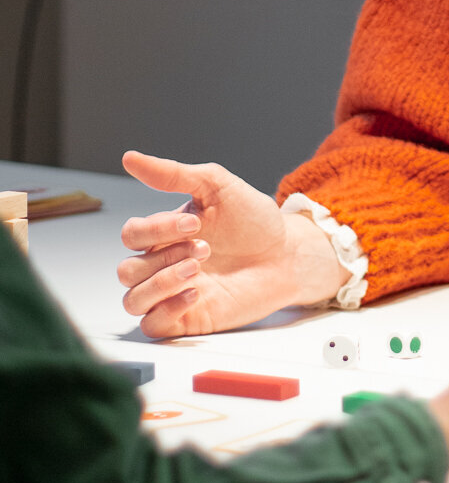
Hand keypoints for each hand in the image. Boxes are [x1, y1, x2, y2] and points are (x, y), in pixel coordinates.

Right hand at [117, 151, 344, 337]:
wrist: (287, 253)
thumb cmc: (254, 220)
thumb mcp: (216, 186)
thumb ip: (172, 174)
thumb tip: (130, 158)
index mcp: (165, 233)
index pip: (131, 234)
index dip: (156, 229)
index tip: (197, 223)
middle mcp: (164, 263)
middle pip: (127, 269)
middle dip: (164, 257)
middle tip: (204, 248)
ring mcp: (173, 292)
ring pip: (132, 300)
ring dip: (161, 283)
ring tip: (197, 270)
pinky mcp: (188, 318)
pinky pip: (152, 325)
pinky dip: (166, 310)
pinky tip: (196, 293)